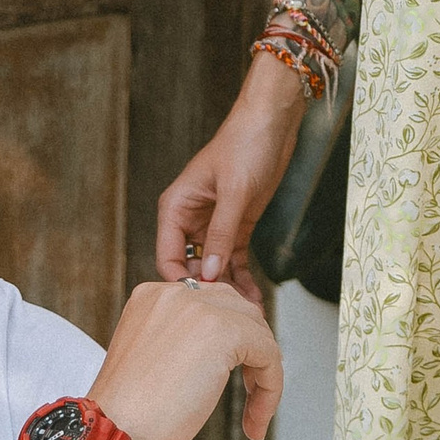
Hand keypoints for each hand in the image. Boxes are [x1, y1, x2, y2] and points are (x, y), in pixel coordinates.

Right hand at [90, 276, 284, 439]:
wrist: (113, 432)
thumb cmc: (127, 414)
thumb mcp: (153, 361)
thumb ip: (183, 343)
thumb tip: (222, 352)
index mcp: (152, 296)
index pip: (211, 303)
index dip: (231, 339)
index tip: (233, 376)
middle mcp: (175, 293)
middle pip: (238, 308)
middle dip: (252, 349)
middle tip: (252, 390)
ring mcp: (199, 308)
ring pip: (258, 331)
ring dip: (263, 372)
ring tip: (254, 412)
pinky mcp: (223, 331)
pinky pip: (268, 354)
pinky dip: (270, 389)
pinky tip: (255, 420)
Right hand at [155, 56, 306, 309]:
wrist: (272, 124)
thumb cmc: (244, 145)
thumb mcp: (234, 191)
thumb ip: (220, 234)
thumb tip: (207, 273)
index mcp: (176, 208)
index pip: (167, 256)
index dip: (181, 281)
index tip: (201, 302)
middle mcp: (190, 220)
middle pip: (190, 267)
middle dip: (208, 291)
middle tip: (228, 315)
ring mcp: (213, 225)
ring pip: (214, 268)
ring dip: (229, 290)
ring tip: (246, 314)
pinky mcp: (236, 227)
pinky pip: (234, 260)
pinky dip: (243, 279)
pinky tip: (254, 298)